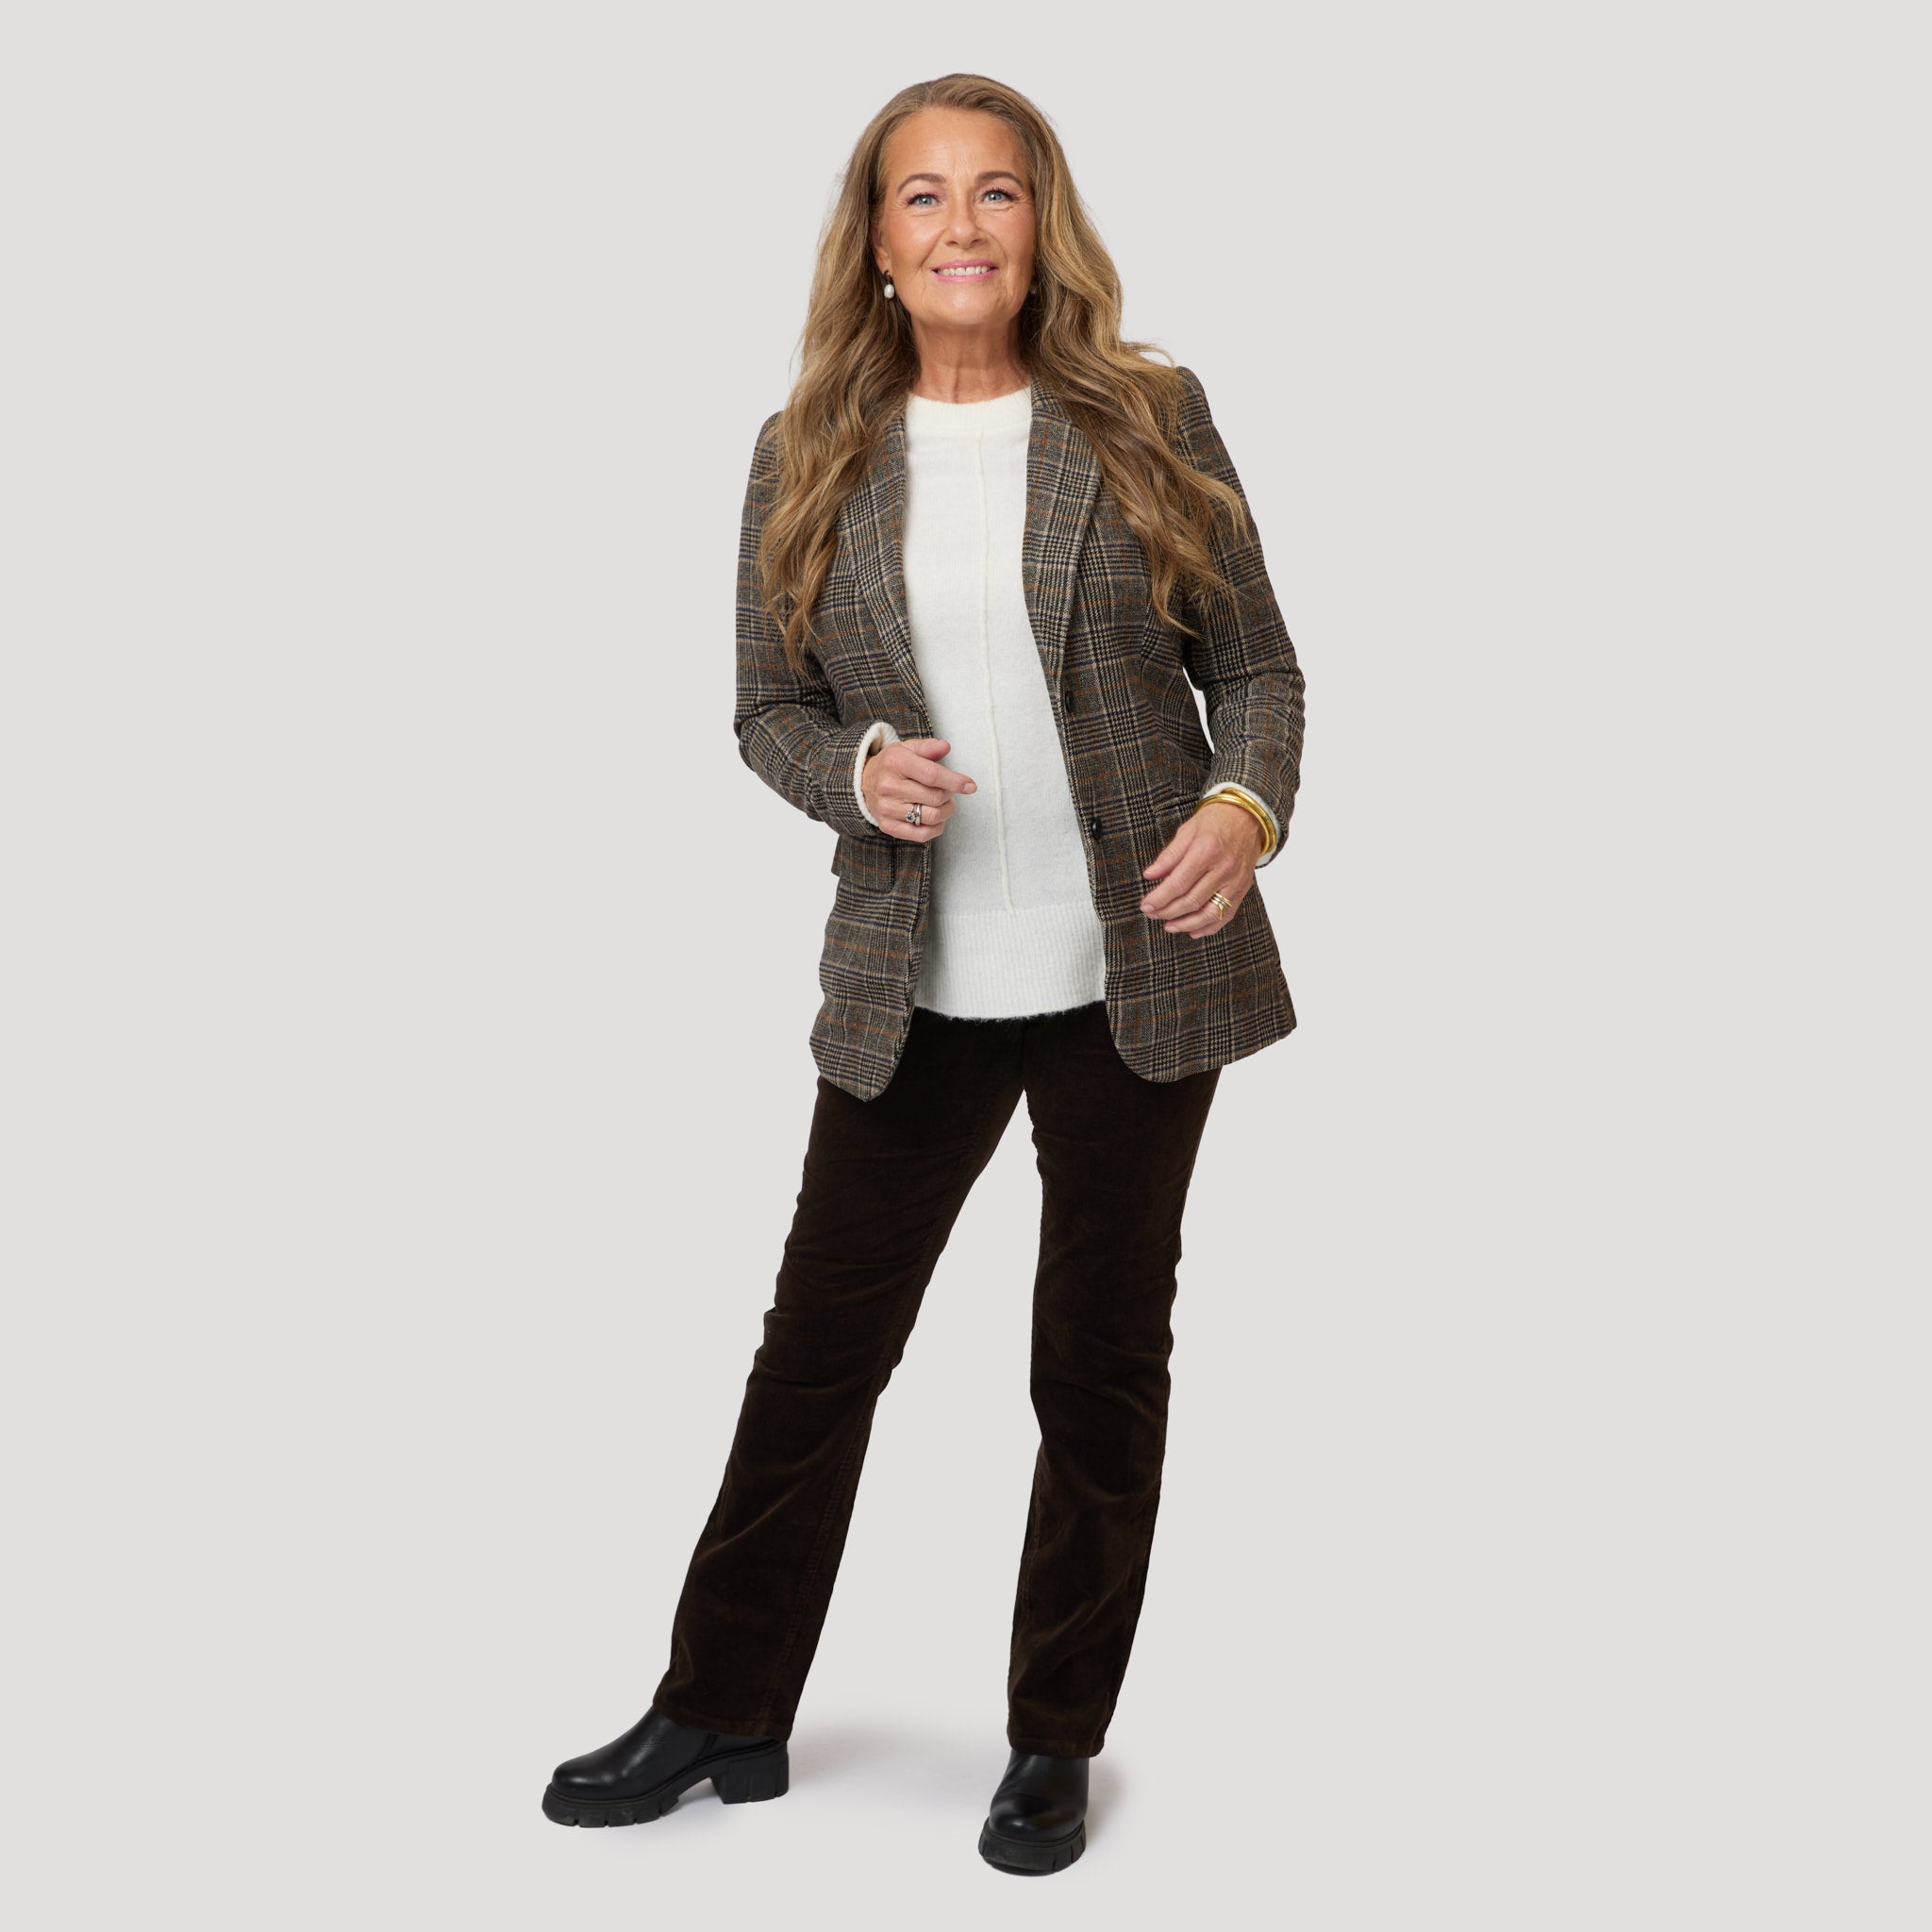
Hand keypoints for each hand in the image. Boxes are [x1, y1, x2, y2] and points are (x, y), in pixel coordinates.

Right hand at [863, 735, 976, 841]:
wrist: (863, 782)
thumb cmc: (892, 765)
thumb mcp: (907, 749)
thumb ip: (928, 748)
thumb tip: (945, 746)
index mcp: (895, 762)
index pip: (932, 775)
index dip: (955, 781)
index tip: (970, 786)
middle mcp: (889, 786)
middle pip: (935, 797)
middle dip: (949, 795)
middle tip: (947, 791)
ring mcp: (887, 808)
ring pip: (931, 817)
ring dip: (945, 811)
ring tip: (942, 803)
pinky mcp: (888, 826)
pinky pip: (922, 834)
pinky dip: (936, 828)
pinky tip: (935, 818)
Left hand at [1139, 801, 1262, 935]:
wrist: (1247, 817)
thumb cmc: (1214, 822)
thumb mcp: (1187, 832)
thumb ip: (1168, 856)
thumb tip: (1149, 875)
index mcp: (1206, 852)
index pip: (1178, 883)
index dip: (1159, 898)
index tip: (1145, 905)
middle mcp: (1223, 869)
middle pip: (1192, 901)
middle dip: (1168, 912)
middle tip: (1152, 914)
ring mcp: (1235, 881)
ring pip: (1210, 913)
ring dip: (1186, 924)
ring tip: (1169, 926)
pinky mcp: (1243, 889)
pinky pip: (1227, 915)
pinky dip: (1209, 927)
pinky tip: (1193, 930)